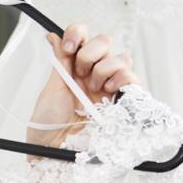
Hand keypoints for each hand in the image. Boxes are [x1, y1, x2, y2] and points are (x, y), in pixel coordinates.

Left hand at [26, 24, 139, 149]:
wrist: (55, 148)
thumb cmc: (49, 123)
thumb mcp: (52, 88)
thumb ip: (60, 61)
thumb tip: (53, 36)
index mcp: (74, 67)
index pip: (83, 37)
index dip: (78, 34)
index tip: (70, 46)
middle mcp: (94, 73)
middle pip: (104, 42)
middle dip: (91, 53)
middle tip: (81, 74)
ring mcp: (110, 85)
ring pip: (121, 57)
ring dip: (104, 70)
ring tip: (93, 90)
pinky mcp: (124, 100)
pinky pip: (133, 78)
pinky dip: (121, 79)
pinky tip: (108, 91)